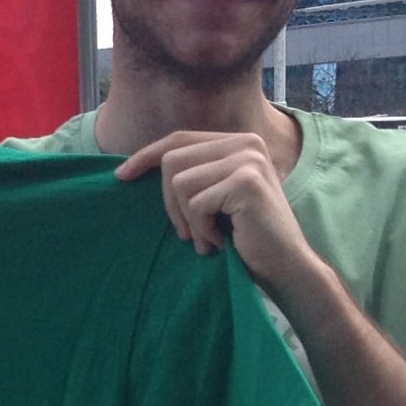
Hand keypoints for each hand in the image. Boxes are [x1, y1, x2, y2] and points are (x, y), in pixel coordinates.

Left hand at [112, 129, 321, 295]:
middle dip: (170, 203)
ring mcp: (248, 160)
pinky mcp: (246, 182)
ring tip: (210, 238)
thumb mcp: (215, 197)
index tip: (121, 176)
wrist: (285, 266)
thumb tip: (133, 166)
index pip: (179, 139)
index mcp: (238, 142)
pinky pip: (195, 204)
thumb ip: (192, 174)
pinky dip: (202, 229)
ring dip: (188, 220)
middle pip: (173, 160)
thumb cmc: (246, 236)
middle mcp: (246, 143)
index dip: (146, 155)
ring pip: (180, 183)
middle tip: (189, 233)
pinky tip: (223, 240)